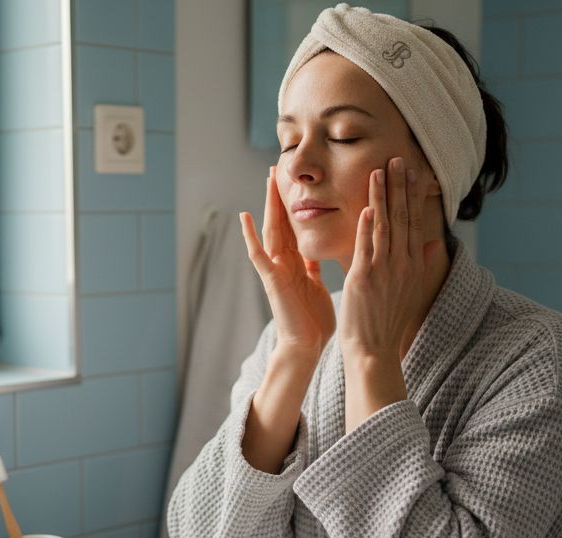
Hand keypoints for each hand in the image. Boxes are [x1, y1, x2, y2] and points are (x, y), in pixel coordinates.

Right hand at [239, 167, 335, 359]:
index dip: (295, 204)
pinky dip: (250, 235)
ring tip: (267, 179)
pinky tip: (245, 216)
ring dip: (269, 205)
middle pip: (281, 221)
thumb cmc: (313, 321)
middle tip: (277, 167)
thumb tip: (317, 254)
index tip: (296, 182)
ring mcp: (275, 269)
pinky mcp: (271, 279)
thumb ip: (313, 268)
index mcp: (297, 262)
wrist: (306, 346)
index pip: (295, 226)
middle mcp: (284, 262)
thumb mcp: (316, 285)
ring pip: (271, 230)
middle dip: (280, 196)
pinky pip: (258, 253)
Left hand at [339, 157, 442, 364]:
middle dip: (401, 187)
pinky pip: (367, 247)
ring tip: (380, 171)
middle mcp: (402, 264)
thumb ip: (421, 263)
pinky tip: (368, 207)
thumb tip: (433, 243)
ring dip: (383, 197)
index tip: (413, 171)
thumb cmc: (387, 320)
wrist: (374, 349)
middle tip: (399, 158)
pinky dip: (368, 226)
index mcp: (413, 264)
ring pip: (385, 226)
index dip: (413, 195)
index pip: (414, 221)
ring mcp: (384, 270)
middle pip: (403, 217)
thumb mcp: (411, 289)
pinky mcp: (364, 278)